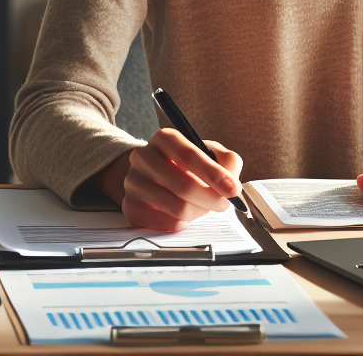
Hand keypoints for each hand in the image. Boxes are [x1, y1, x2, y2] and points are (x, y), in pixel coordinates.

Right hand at [95, 128, 242, 231]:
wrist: (154, 175)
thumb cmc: (188, 164)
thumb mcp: (210, 153)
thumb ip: (228, 161)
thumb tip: (232, 181)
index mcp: (164, 138)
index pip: (189, 155)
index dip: (214, 174)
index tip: (233, 189)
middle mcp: (143, 157)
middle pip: (183, 185)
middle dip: (211, 198)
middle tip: (224, 204)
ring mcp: (133, 183)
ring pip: (176, 208)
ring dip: (199, 212)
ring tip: (205, 206)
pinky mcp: (130, 207)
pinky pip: (165, 224)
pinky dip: (184, 223)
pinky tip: (186, 214)